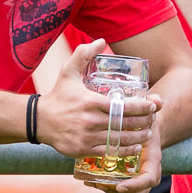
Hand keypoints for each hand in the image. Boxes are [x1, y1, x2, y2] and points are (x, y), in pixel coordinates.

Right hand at [35, 40, 156, 158]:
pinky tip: (134, 146)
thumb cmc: (58, 95)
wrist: (39, 120)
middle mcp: (90, 120)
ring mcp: (87, 136)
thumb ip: (83, 54)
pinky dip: (125, 150)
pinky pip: (110, 151)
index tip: (152, 106)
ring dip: (137, 137)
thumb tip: (100, 41)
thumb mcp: (68, 71)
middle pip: (125, 123)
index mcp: (90, 101)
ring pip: (119, 139)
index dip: (142, 107)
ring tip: (147, 133)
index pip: (123, 106)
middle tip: (152, 119)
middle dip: (144, 122)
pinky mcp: (83, 149)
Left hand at [84, 94, 168, 192]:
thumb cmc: (147, 120)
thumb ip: (154, 104)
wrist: (147, 129)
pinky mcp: (125, 178)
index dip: (137, 185)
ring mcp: (136, 178)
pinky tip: (88, 178)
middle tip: (99, 183)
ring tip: (90, 181)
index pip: (150, 179)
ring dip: (107, 189)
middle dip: (117, 191)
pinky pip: (116, 189)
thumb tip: (157, 100)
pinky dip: (103, 185)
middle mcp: (146, 172)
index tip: (120, 186)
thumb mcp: (149, 112)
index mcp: (153, 159)